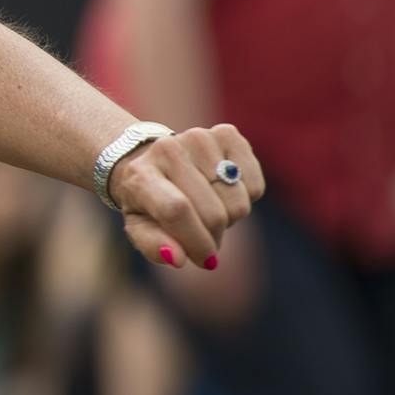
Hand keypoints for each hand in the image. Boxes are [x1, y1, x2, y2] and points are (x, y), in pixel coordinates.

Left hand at [108, 123, 263, 269]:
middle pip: (213, 213)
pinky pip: (255, 185)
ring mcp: (198, 137)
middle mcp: (167, 149)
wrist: (153, 161)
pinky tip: (221, 189)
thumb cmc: (147, 202)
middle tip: (200, 232)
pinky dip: (244, 197)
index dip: (196, 241)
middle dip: (212, 235)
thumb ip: (153, 245)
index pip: (176, 210)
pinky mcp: (227, 134)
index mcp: (140, 175)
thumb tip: (178, 259)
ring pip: (237, 203)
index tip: (205, 260)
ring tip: (207, 207)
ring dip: (228, 217)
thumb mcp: (139, 227)